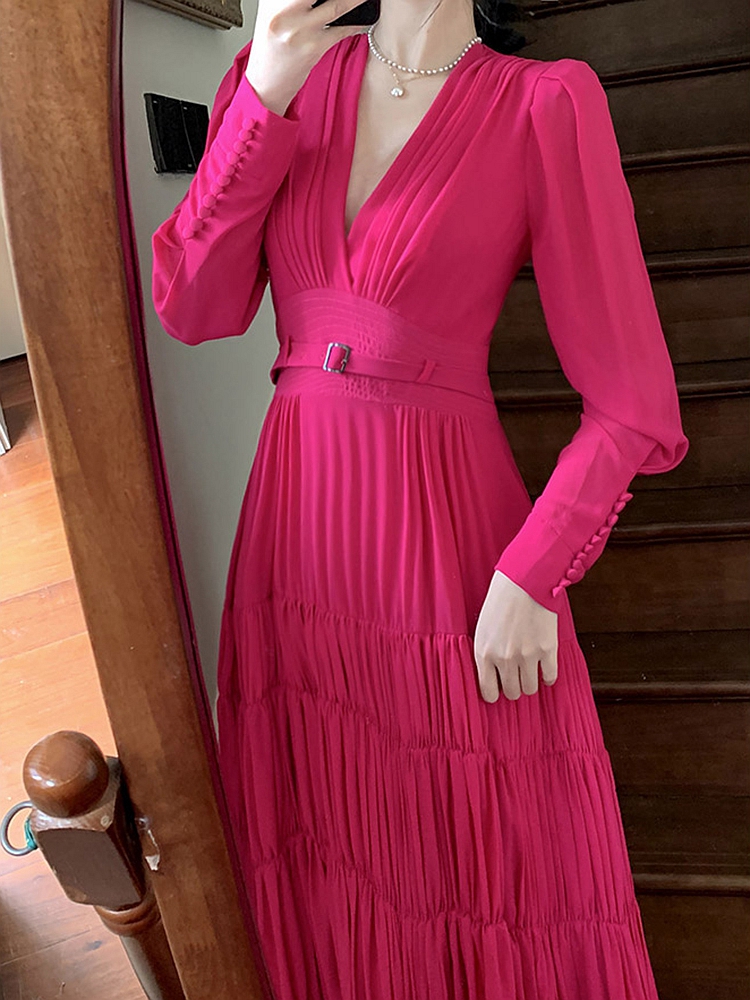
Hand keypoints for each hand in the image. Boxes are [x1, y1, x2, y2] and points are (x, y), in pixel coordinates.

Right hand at [246, 0, 369, 114]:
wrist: (265, 82)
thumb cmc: (272, 45)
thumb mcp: (271, 11)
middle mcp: (283, 10)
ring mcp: (298, 30)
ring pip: (336, 5)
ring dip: (356, 0)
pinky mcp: (312, 48)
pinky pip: (341, 30)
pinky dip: (355, 23)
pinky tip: (363, 16)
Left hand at [473, 570, 558, 702]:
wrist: (523, 580)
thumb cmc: (501, 600)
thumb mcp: (482, 628)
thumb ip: (486, 653)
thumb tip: (492, 676)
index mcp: (484, 653)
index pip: (488, 692)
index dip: (494, 693)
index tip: (498, 689)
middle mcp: (504, 658)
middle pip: (511, 692)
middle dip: (514, 687)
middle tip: (516, 677)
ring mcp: (527, 656)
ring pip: (530, 689)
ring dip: (530, 683)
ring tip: (530, 672)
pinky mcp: (547, 650)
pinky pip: (549, 678)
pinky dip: (548, 677)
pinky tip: (544, 669)